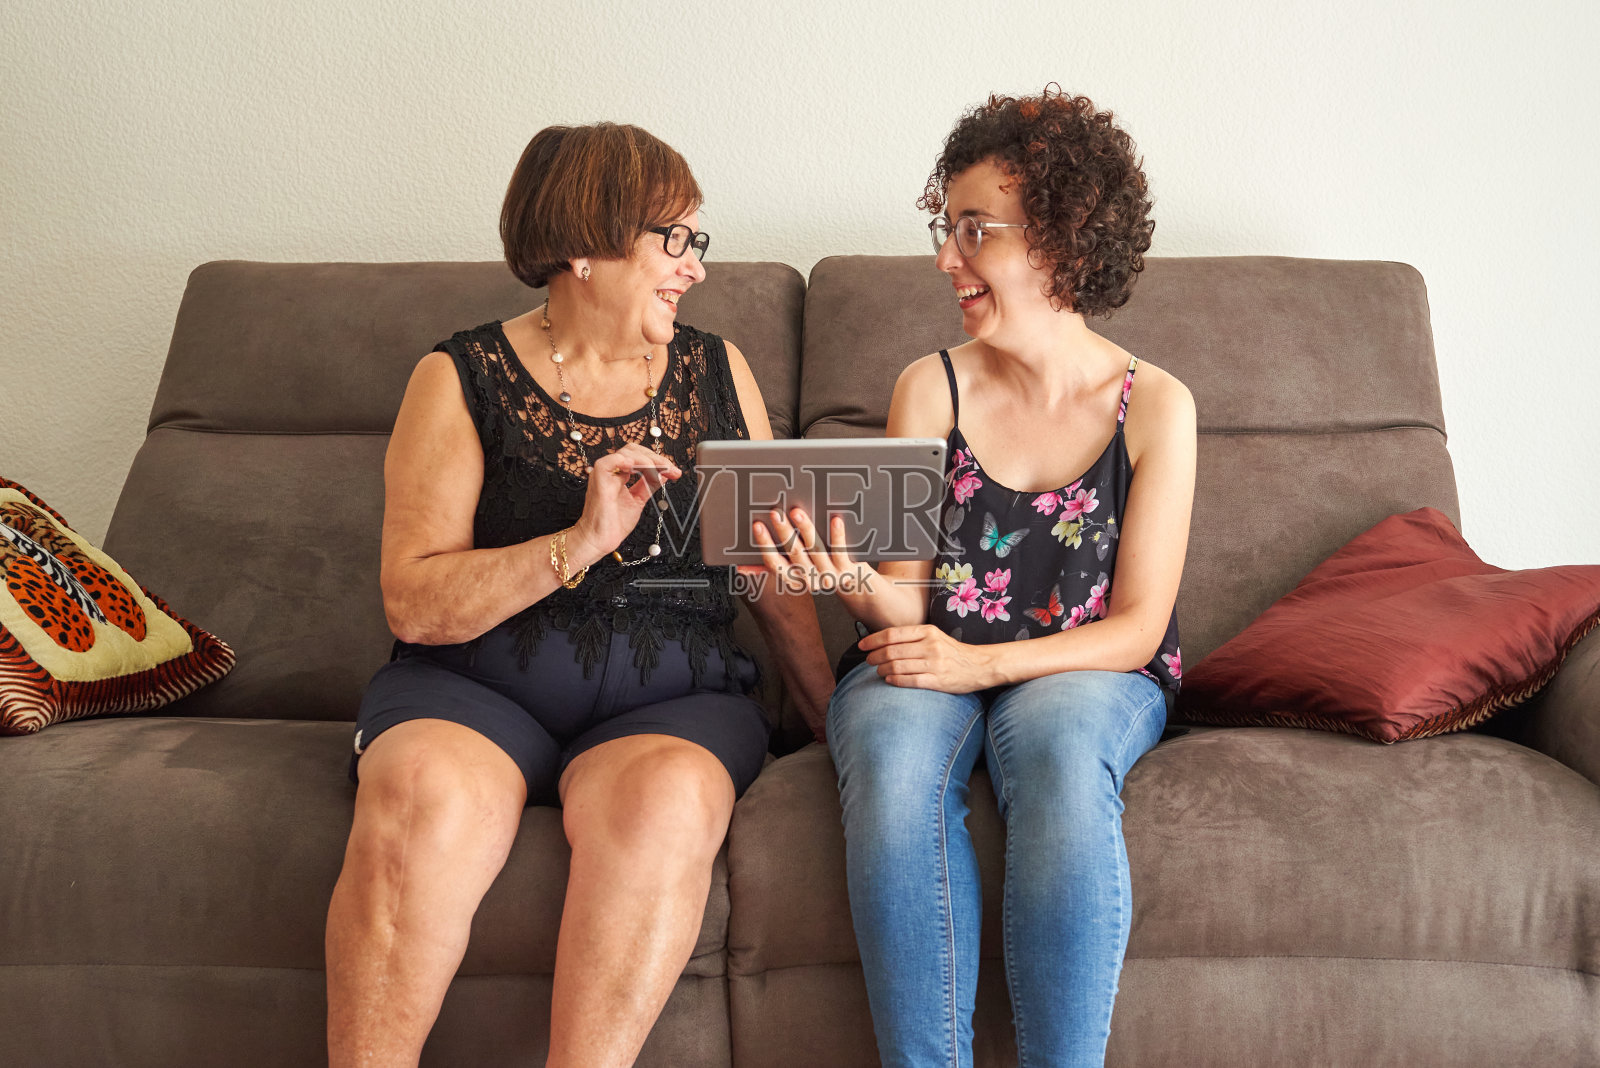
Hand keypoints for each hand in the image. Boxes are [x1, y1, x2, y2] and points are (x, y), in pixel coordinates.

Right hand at [569, 443, 680, 563]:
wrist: (599, 540)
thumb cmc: (613, 524)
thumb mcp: (638, 501)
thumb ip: (649, 485)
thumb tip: (664, 474)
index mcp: (619, 475)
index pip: (639, 457)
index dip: (657, 461)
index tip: (674, 471)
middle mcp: (612, 472)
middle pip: (633, 450)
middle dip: (655, 457)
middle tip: (670, 468)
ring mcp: (604, 475)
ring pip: (625, 453)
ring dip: (647, 460)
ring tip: (660, 469)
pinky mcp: (598, 481)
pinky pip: (607, 462)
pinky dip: (624, 461)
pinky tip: (637, 466)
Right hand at [748, 507, 880, 603]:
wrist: (856, 587)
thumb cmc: (822, 571)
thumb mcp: (797, 572)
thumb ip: (775, 565)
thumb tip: (742, 566)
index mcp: (794, 579)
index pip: (774, 562)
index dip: (764, 544)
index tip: (757, 526)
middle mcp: (810, 579)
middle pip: (793, 553)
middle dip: (783, 531)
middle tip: (775, 513)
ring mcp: (829, 575)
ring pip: (815, 549)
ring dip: (805, 529)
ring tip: (797, 512)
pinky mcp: (847, 570)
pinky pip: (840, 551)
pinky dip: (837, 535)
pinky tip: (834, 519)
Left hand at [859, 624, 997, 693]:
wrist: (980, 665)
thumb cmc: (953, 652)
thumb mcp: (935, 637)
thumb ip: (913, 638)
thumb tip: (885, 642)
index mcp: (927, 632)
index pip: (893, 634)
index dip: (873, 640)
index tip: (862, 645)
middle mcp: (930, 645)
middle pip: (892, 651)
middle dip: (875, 657)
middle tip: (868, 661)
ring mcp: (934, 663)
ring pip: (897, 666)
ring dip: (882, 670)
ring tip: (878, 672)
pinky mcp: (938, 680)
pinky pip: (909, 681)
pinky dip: (895, 680)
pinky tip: (889, 680)